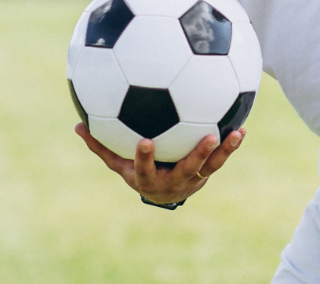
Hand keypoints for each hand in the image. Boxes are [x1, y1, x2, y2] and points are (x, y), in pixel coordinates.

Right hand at [75, 122, 245, 204]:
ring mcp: (193, 177)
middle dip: (197, 155)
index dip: (145, 158)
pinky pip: (221, 159)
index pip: (145, 169)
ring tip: (234, 133)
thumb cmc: (138, 171)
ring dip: (223, 150)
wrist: (163, 194)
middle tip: (208, 136)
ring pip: (210, 165)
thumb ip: (101, 146)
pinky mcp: (207, 172)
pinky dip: (231, 145)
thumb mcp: (118, 163)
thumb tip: (77, 125)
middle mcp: (174, 180)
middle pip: (187, 169)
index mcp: (149, 178)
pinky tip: (242, 128)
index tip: (146, 141)